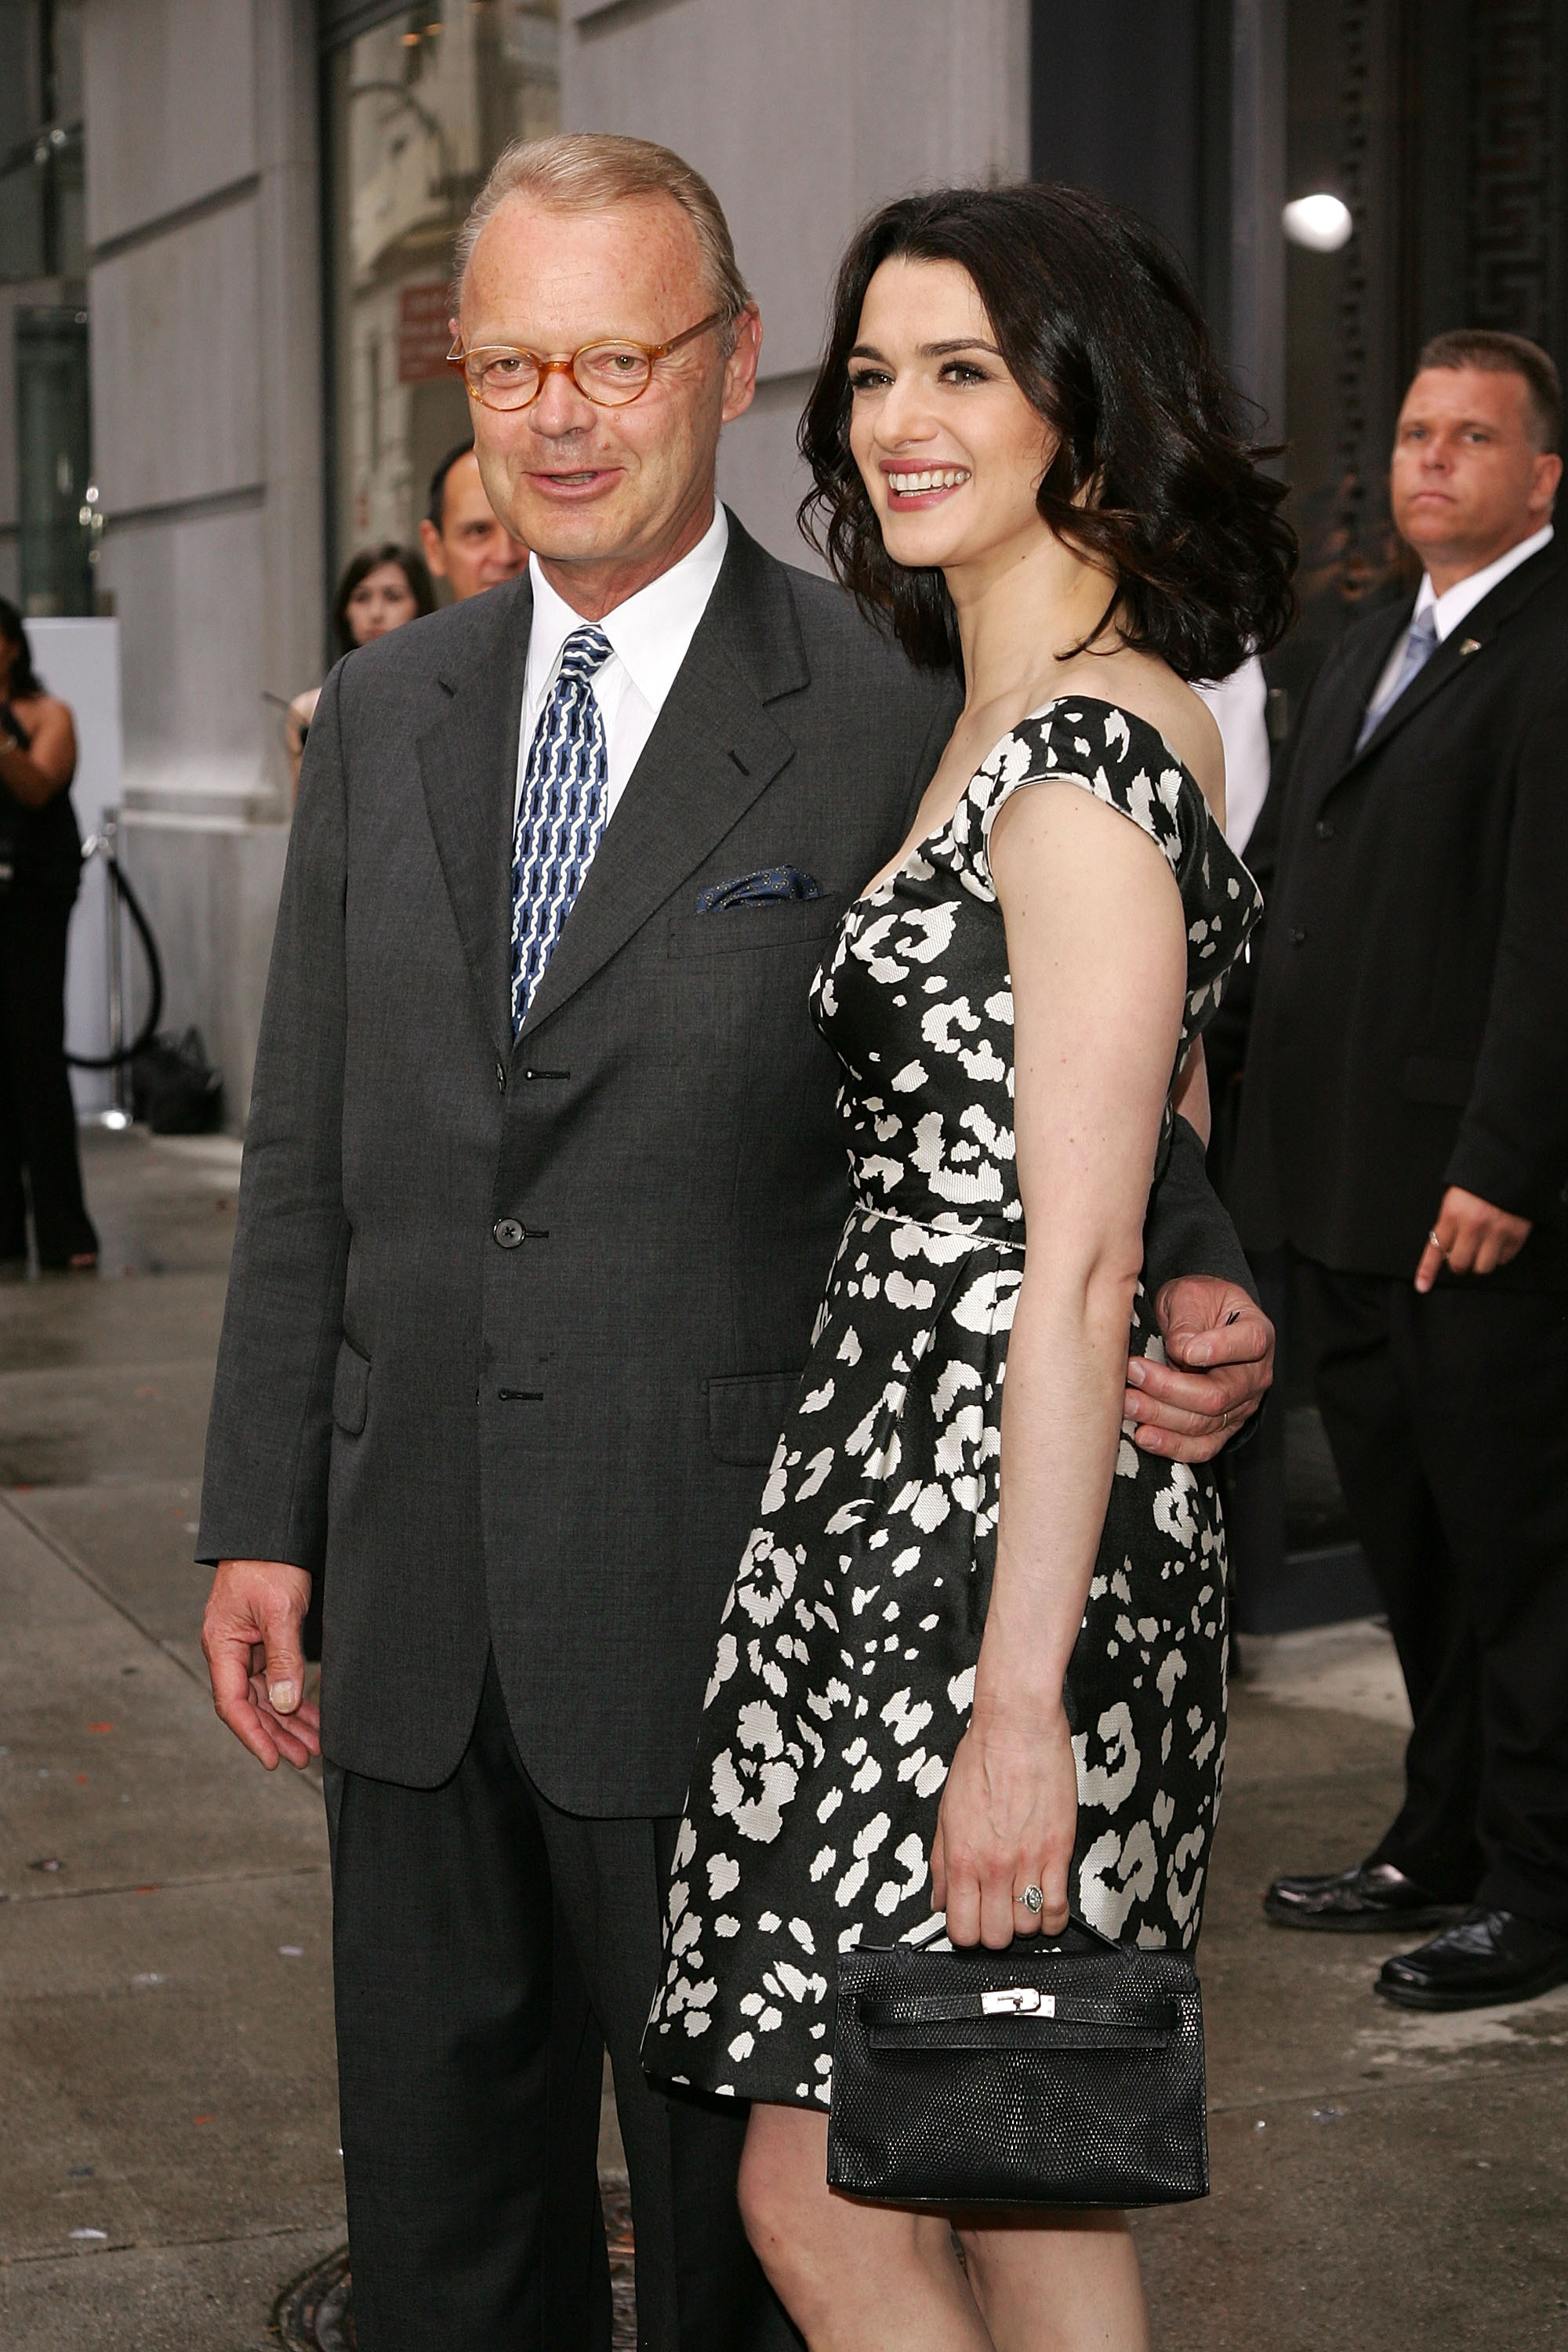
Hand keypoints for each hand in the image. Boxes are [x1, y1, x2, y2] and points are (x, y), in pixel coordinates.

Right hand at [201, 1559, 320, 1769]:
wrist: (271, 1531)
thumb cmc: (269, 1563)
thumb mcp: (279, 1611)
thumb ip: (282, 1658)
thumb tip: (283, 1703)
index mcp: (221, 1646)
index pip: (233, 1704)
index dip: (254, 1735)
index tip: (275, 1759)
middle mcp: (229, 1651)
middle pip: (250, 1705)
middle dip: (277, 1733)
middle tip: (305, 1758)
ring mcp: (245, 1647)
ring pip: (264, 1695)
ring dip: (287, 1719)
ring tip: (314, 1743)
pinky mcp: (262, 1640)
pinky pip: (274, 1677)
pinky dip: (291, 1696)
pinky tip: (311, 1713)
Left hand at [930, 1700, 1077, 1947]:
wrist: (1017, 1727)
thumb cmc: (981, 1759)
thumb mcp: (946, 1812)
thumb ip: (941, 1863)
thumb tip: (940, 1900)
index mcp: (962, 1857)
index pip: (961, 1929)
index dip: (965, 1933)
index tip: (970, 1921)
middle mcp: (994, 1866)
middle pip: (996, 1936)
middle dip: (994, 1931)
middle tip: (995, 1911)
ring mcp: (1028, 1862)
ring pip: (1028, 1927)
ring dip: (1024, 1921)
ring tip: (1020, 1900)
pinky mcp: (1059, 1852)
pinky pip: (1058, 1907)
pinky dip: (1052, 1916)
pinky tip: (1045, 1902)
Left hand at [1123, 1276, 1274, 1460]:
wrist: (1197, 1321)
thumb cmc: (1196, 1304)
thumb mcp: (1190, 1296)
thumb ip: (1188, 1319)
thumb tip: (1181, 1349)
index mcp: (1255, 1333)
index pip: (1249, 1343)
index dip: (1219, 1349)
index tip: (1185, 1350)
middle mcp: (1254, 1376)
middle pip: (1218, 1394)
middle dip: (1169, 1389)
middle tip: (1133, 1373)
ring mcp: (1239, 1406)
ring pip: (1203, 1423)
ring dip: (1160, 1416)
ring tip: (1127, 1403)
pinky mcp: (1221, 1428)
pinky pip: (1201, 1447)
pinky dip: (1171, 1445)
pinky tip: (1143, 1435)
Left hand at [1414, 1185, 1531, 1292]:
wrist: (1510, 1167)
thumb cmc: (1478, 1182)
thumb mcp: (1455, 1198)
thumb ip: (1449, 1223)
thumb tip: (1446, 1250)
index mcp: (1452, 1214)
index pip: (1436, 1248)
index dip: (1427, 1270)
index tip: (1422, 1286)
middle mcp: (1473, 1226)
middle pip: (1460, 1264)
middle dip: (1459, 1263)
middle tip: (1462, 1254)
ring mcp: (1496, 1232)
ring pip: (1483, 1267)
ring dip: (1480, 1261)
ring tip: (1482, 1247)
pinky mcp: (1516, 1235)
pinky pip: (1503, 1259)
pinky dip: (1500, 1255)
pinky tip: (1498, 1241)